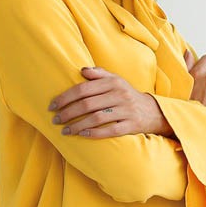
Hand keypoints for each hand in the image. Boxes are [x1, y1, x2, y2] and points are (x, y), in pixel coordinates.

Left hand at [48, 67, 168, 137]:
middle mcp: (120, 95)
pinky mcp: (131, 125)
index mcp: (113, 82)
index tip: (52, 106)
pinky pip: (110, 130)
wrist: (152, 111)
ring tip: (65, 131)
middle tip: (55, 120)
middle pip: (88, 104)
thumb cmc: (127, 95)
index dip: (65, 97)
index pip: (84, 89)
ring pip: (96, 118)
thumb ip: (99, 74)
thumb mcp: (116, 81)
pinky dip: (95, 133)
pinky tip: (82, 135)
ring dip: (78, 125)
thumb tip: (82, 70)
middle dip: (68, 113)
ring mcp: (126, 111)